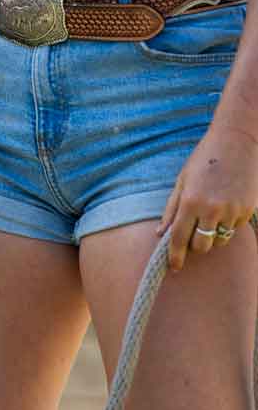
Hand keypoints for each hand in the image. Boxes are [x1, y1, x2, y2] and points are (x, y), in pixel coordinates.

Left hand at [159, 122, 257, 270]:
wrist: (236, 142)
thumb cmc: (203, 160)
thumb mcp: (182, 181)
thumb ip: (172, 209)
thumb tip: (160, 233)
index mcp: (190, 202)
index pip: (179, 239)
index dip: (175, 256)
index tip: (173, 267)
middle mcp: (212, 209)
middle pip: (202, 246)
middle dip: (195, 247)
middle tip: (192, 239)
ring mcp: (233, 210)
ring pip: (220, 240)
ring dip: (213, 236)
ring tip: (210, 217)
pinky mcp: (248, 210)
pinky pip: (234, 229)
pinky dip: (227, 225)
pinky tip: (225, 207)